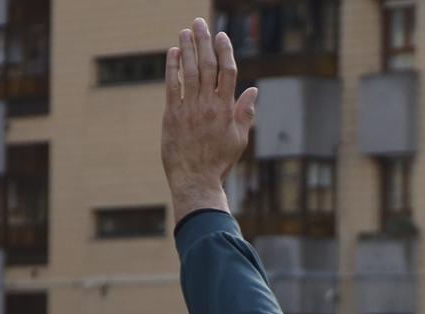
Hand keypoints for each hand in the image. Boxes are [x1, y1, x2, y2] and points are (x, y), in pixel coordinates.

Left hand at [161, 18, 257, 223]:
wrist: (195, 179)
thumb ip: (245, 113)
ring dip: (187, 48)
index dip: (225, 52)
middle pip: (207, 66)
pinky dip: (172, 67)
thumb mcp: (239, 139)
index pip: (228, 73)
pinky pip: (171, 85)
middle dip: (204, 42)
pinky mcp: (172, 114)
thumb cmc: (220, 161)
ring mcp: (189, 108)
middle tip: (200, 23)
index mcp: (226, 110)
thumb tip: (253, 91)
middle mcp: (208, 105)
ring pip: (188, 71)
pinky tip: (173, 52)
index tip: (221, 36)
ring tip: (185, 31)